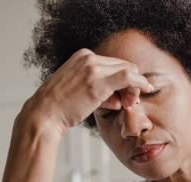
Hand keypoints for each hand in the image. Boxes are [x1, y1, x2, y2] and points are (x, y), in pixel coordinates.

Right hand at [23, 48, 153, 135]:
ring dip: (133, 88)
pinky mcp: (98, 81)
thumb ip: (98, 88)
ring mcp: (93, 67)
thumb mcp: (79, 90)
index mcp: (83, 56)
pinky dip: (140, 82)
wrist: (44, 115)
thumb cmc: (61, 108)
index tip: (125, 96)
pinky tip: (146, 88)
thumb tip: (119, 96)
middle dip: (132, 83)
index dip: (124, 80)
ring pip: (128, 71)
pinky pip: (128, 76)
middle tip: (131, 102)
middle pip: (123, 65)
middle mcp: (88, 57)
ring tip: (127, 104)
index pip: (114, 64)